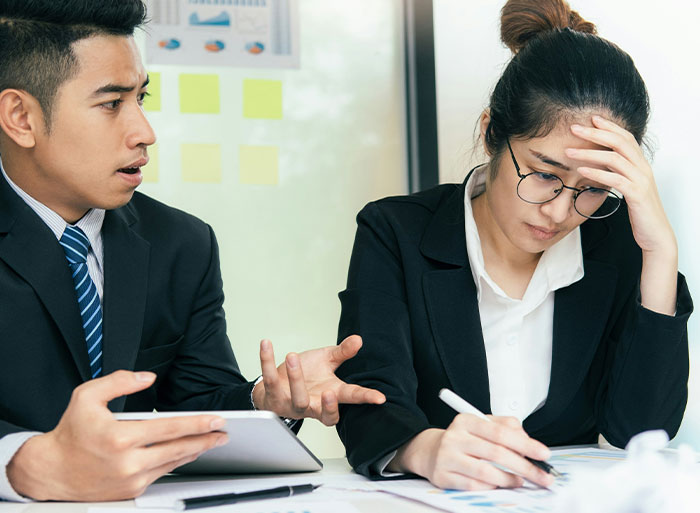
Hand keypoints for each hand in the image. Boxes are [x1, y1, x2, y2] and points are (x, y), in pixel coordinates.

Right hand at [7, 371, 227, 500]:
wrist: (51, 471)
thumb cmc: (70, 433)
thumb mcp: (87, 396)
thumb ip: (119, 382)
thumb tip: (147, 378)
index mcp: (120, 437)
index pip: (170, 428)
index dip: (197, 424)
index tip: (217, 420)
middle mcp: (127, 462)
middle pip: (179, 449)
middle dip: (206, 439)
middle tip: (224, 432)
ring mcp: (130, 480)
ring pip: (173, 463)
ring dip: (195, 451)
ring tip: (212, 441)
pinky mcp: (131, 491)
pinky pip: (161, 474)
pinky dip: (177, 462)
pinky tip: (187, 453)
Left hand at [252, 335, 385, 424]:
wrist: (278, 386)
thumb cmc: (306, 375)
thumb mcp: (326, 361)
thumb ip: (342, 352)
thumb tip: (358, 339)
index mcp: (331, 395)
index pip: (352, 398)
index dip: (366, 398)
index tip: (380, 398)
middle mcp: (314, 405)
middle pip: (325, 413)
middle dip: (329, 406)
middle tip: (332, 393)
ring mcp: (293, 404)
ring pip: (298, 399)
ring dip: (296, 378)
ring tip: (293, 356)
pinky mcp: (274, 396)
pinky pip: (271, 380)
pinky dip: (266, 360)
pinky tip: (266, 344)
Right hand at [391, 414, 552, 489]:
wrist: (430, 452)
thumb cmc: (462, 439)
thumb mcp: (481, 425)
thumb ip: (504, 426)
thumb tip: (525, 437)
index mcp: (466, 421)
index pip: (500, 432)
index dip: (525, 444)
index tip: (543, 454)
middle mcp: (455, 437)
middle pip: (496, 453)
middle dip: (524, 466)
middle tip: (541, 475)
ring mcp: (447, 457)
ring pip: (485, 472)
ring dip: (508, 480)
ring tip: (519, 481)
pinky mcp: (443, 476)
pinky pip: (473, 486)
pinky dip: (490, 487)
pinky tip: (498, 484)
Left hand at [567, 116, 675, 255]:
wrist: (655, 233)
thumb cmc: (639, 210)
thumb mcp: (627, 186)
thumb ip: (617, 172)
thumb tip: (598, 162)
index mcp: (640, 164)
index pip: (625, 137)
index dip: (609, 126)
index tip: (591, 119)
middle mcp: (642, 168)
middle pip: (619, 142)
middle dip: (595, 133)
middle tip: (574, 128)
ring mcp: (641, 180)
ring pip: (615, 158)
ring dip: (589, 153)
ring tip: (569, 152)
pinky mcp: (637, 194)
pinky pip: (615, 179)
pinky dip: (597, 173)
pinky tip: (581, 171)